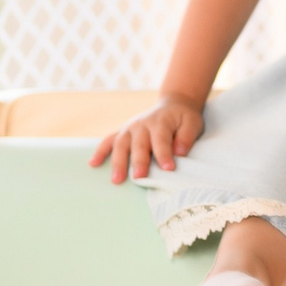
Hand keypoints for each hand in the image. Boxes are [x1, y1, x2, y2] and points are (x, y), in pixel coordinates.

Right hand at [88, 95, 203, 184]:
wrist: (173, 105)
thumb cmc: (184, 119)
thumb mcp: (192, 123)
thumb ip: (186, 136)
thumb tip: (180, 152)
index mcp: (160, 122)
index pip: (161, 140)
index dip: (164, 154)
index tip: (168, 169)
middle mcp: (142, 124)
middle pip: (139, 144)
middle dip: (139, 161)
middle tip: (139, 178)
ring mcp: (130, 128)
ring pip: (121, 144)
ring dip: (118, 162)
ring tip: (117, 180)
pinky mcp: (123, 132)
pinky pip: (108, 140)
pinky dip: (100, 151)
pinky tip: (93, 164)